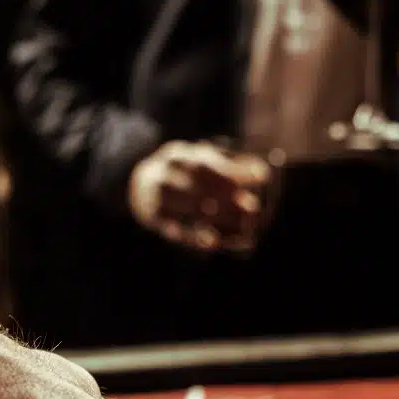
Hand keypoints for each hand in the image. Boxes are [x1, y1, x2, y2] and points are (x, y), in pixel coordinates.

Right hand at [128, 140, 272, 253]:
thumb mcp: (197, 159)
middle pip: (198, 185)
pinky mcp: (155, 220)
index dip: (234, 170)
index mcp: (178, 155)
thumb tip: (263, 171)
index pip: (208, 161)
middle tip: (254, 206)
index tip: (261, 176)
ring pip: (190, 209)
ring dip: (220, 219)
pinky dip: (195, 237)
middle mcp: (165, 174)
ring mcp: (157, 198)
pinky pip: (177, 230)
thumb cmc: (181, 172)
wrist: (135, 187)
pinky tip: (214, 243)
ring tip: (245, 228)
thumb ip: (228, 164)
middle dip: (228, 195)